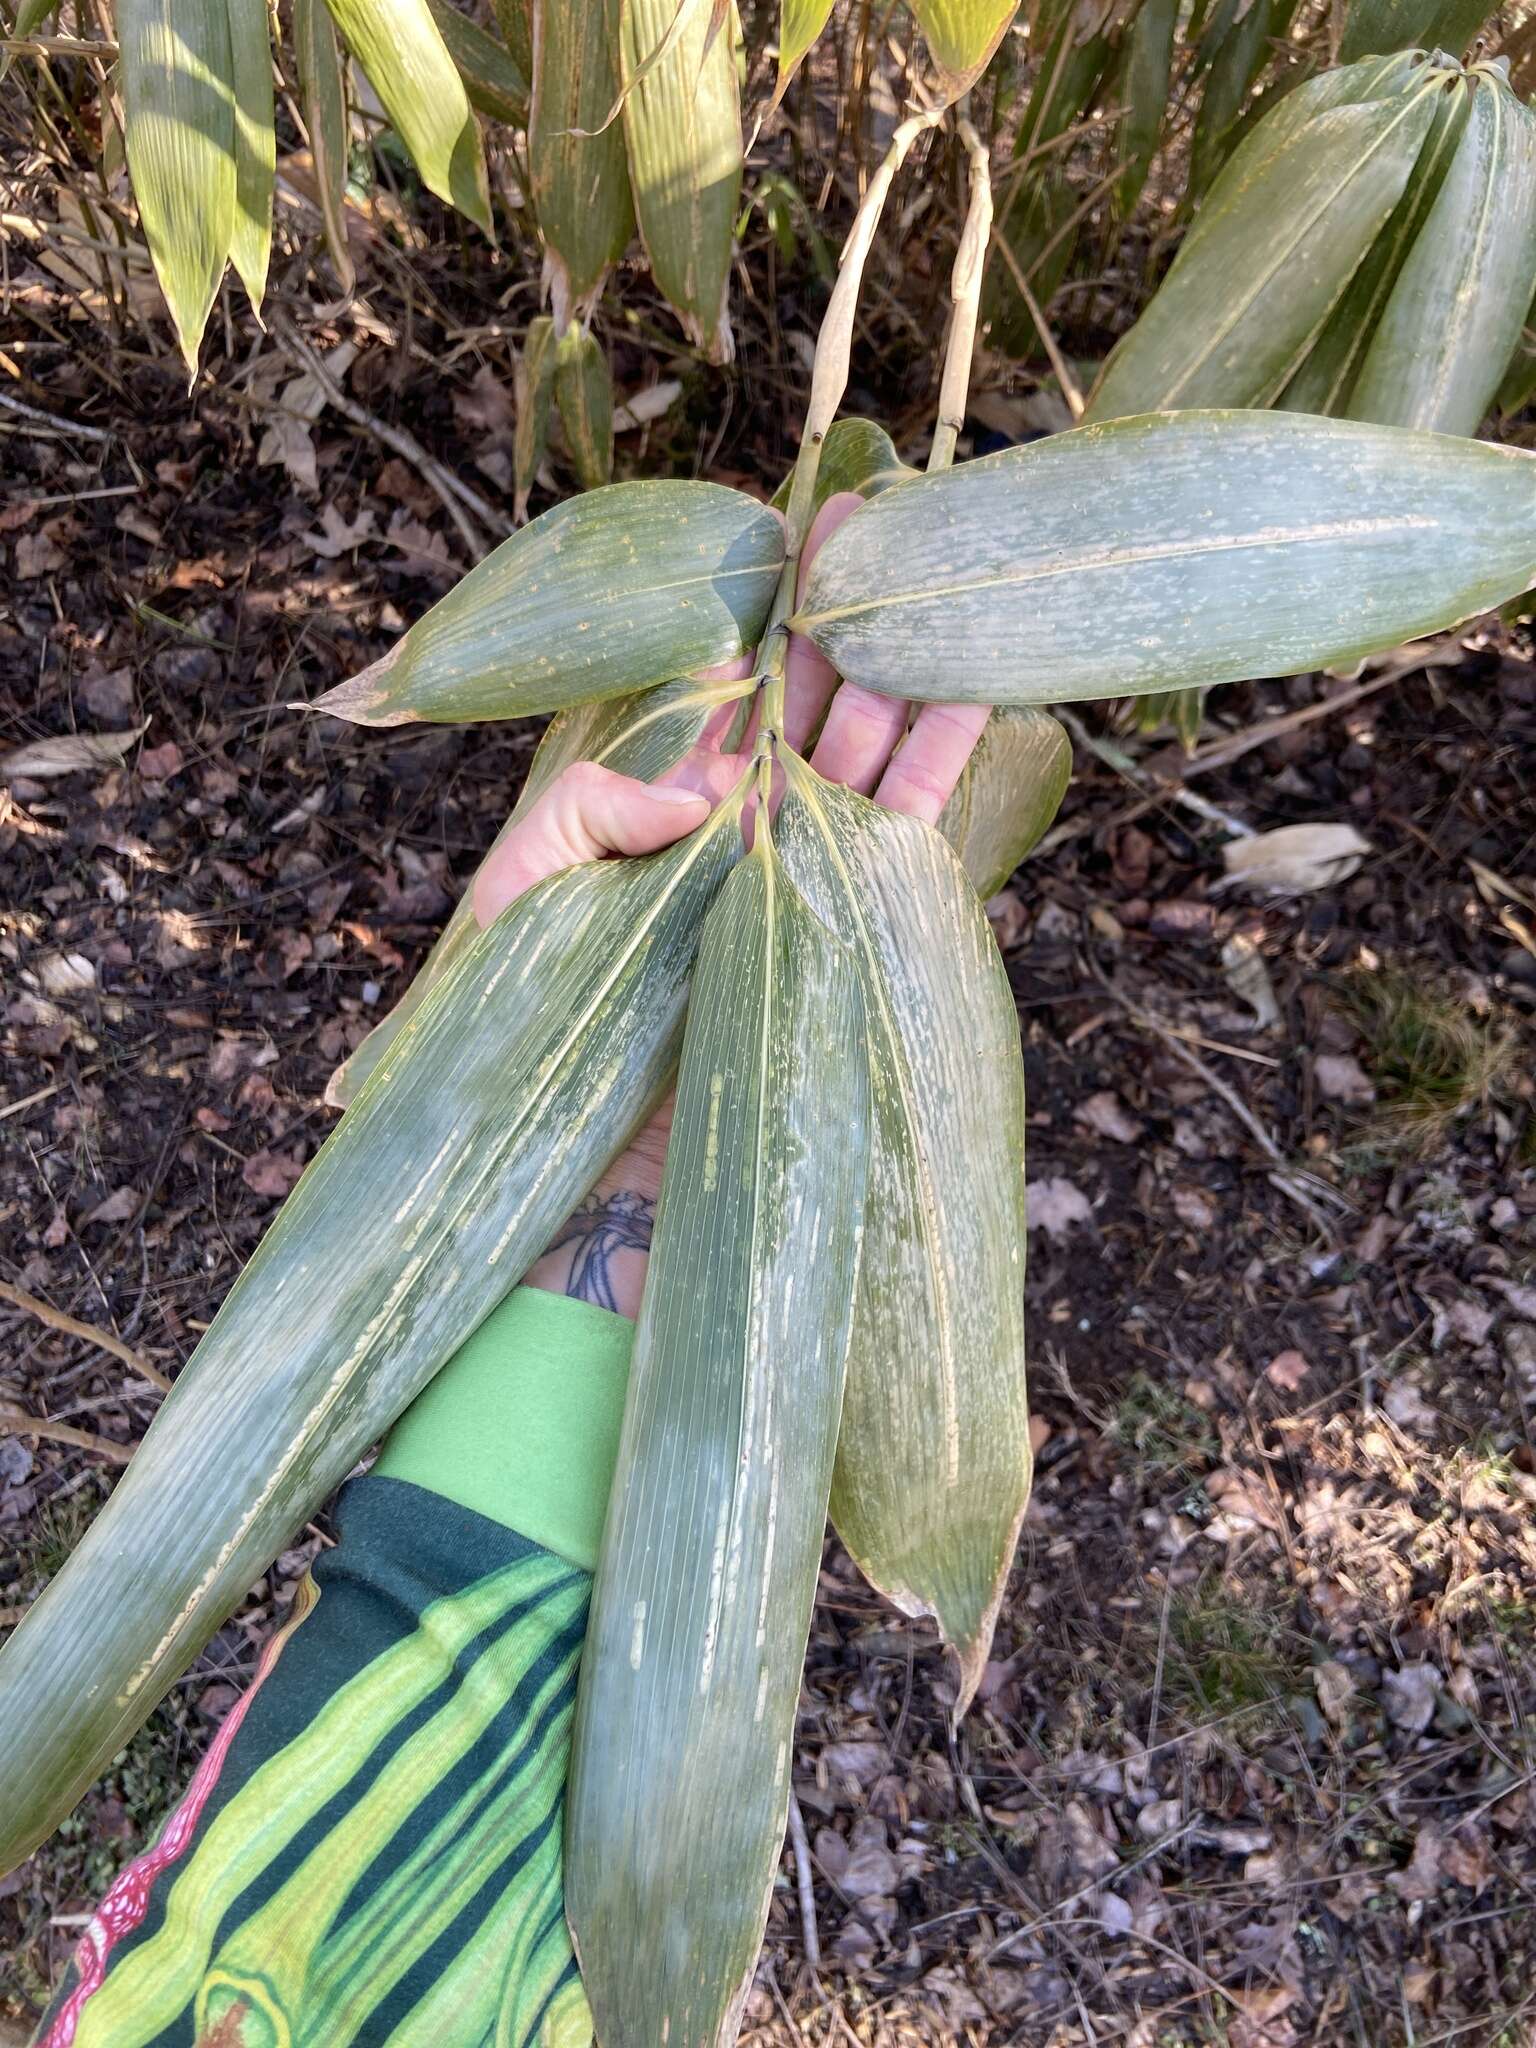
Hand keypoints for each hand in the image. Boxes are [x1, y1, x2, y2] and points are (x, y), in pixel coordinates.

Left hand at [477, 492, 993, 1316]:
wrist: (573, 1179)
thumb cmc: (525, 1035)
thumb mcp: (524, 891)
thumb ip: (589, 809)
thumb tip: (707, 783)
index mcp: (671, 822)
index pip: (740, 702)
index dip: (776, 623)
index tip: (808, 533)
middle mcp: (746, 849)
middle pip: (816, 719)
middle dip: (852, 625)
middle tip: (885, 523)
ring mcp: (800, 898)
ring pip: (870, 773)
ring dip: (904, 685)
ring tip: (940, 595)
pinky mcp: (842, 952)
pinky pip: (899, 858)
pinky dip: (934, 782)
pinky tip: (963, 704)